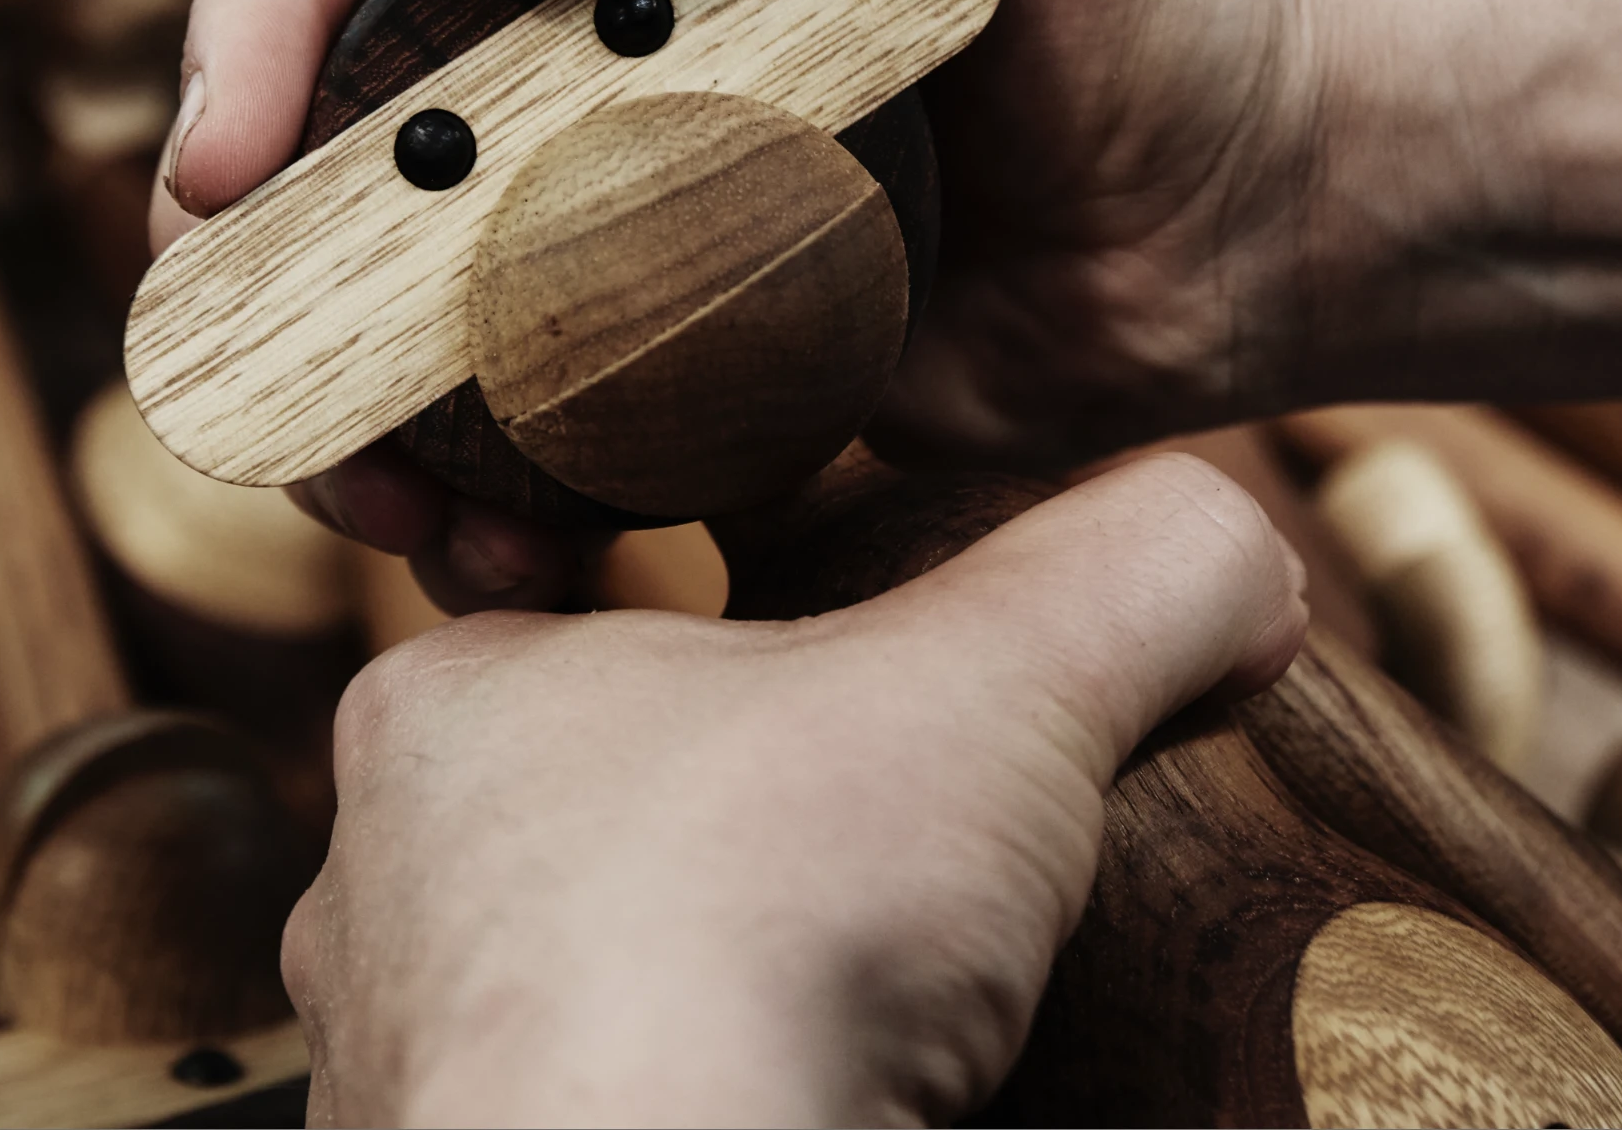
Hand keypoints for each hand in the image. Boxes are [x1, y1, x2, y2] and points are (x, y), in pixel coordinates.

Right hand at [156, 0, 1338, 608]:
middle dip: (254, 283)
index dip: (238, 32)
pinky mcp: (682, 386)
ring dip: (343, 427)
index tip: (224, 178)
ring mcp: (610, 230)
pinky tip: (530, 566)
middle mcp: (560, 54)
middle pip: (316, 158)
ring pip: (386, 333)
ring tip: (398, 517)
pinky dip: (489, 520)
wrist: (1269, 173)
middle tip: (284, 400)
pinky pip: (525, 462)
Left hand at [282, 453, 1308, 1126]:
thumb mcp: (1010, 678)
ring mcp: (399, 1065)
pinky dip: (699, 1111)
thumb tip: (1240, 549)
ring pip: (587, 1001)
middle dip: (754, 863)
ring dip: (714, 1009)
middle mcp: (380, 884)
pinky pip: (591, 1117)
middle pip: (608, 831)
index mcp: (448, 700)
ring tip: (854, 1035)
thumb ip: (1138, 569)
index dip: (785, 677)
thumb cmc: (761, 924)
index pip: (623, 643)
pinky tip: (798, 1115)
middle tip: (893, 900)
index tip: (892, 740)